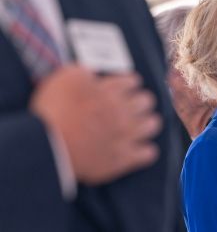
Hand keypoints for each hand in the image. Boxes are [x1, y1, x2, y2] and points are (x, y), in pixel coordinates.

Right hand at [30, 65, 161, 184]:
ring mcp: (126, 135)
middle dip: (141, 101)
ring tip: (143, 125)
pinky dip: (146, 151)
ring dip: (148, 123)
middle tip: (135, 105)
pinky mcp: (123, 159)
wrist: (48, 145)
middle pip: (146, 101)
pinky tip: (142, 150)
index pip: (132, 81)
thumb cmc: (53, 111)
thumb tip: (92, 75)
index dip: (130, 82)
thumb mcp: (65, 77)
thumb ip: (84, 73)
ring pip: (152, 125)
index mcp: (110, 91)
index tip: (128, 86)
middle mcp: (123, 111)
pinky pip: (148, 153)